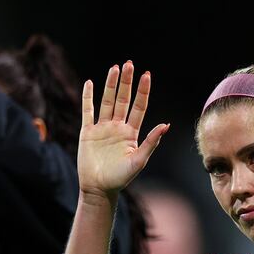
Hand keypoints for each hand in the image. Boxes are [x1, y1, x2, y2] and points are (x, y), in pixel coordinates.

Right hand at [78, 62, 168, 200]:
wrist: (99, 188)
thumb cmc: (120, 178)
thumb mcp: (139, 161)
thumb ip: (151, 142)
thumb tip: (165, 125)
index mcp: (131, 133)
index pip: (138, 107)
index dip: (143, 91)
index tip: (146, 75)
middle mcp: (118, 127)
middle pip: (123, 99)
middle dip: (126, 82)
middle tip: (129, 64)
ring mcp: (102, 128)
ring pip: (107, 102)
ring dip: (110, 85)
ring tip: (114, 68)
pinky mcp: (88, 132)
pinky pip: (87, 111)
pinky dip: (87, 97)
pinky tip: (89, 83)